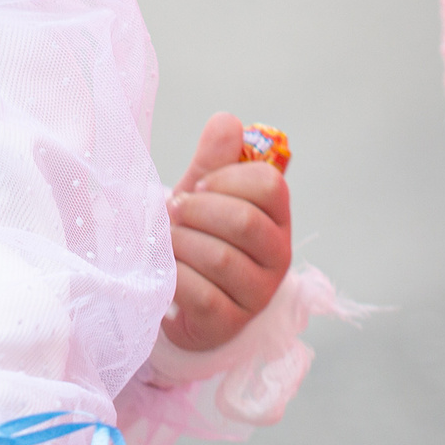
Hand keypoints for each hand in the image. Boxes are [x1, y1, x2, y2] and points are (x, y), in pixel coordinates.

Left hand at [161, 112, 293, 352]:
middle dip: (197, 212)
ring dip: (181, 245)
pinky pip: (202, 294)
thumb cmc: (197, 235)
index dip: (227, 179)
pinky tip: (166, 271)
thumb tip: (227, 121)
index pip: (269, 186)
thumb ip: (214, 159)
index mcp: (277, 218)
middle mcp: (277, 257)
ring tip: (167, 242)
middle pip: (244, 222)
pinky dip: (176, 277)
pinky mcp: (229, 323)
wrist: (180, 295)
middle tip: (174, 212)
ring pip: (220, 258)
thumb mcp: (203, 194)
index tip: (199, 185)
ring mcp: (257, 294)